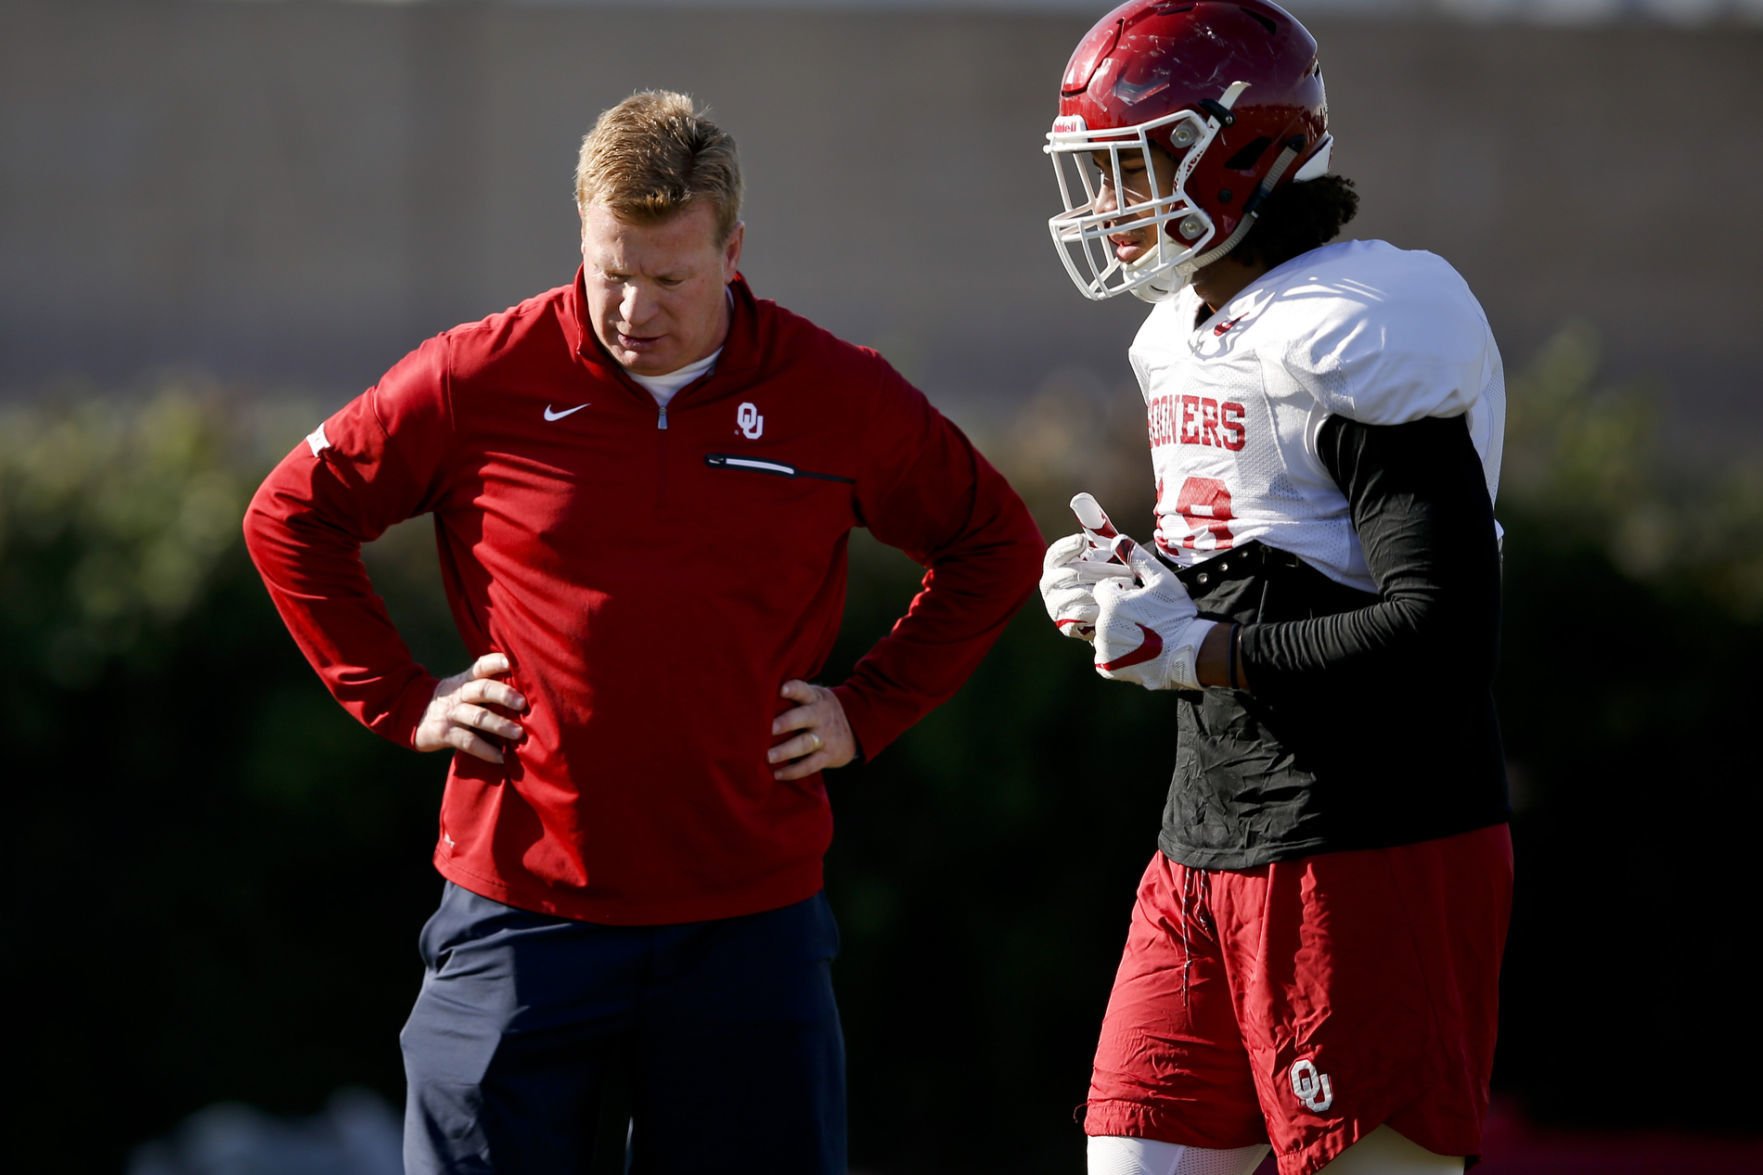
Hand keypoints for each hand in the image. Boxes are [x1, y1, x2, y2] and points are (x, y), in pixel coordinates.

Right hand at [414, 652, 527, 763]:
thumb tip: (525, 691)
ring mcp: (450, 714)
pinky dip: (485, 750)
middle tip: (523, 703)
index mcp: (465, 680)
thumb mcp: (464, 687)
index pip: (481, 666)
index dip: (496, 662)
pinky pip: (467, 742)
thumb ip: (486, 686)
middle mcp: (458, 694)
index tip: (513, 662)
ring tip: (518, 734)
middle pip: (482, 689)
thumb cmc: (452, 702)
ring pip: (477, 717)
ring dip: (499, 725)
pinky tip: (501, 758)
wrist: (412, 716)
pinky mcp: (443, 733)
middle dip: (503, 695)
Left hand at [769, 679, 855, 779]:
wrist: (854, 728)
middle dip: (787, 722)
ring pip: (805, 743)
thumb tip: (757, 699)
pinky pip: (810, 765)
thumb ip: (794, 697)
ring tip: (769, 756)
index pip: (804, 691)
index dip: (794, 689)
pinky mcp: (827, 756)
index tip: (782, 690)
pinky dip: (793, 771)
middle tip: (770, 728)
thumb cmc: (818, 710)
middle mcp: (820, 716)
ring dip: (786, 750)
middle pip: (804, 717)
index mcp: (814, 698)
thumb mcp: (814, 697)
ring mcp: (825, 736)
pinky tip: (777, 774)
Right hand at [1039, 492, 1134, 640]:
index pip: (1055, 554)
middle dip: (1100, 571)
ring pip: (1076, 596)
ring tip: (1124, 588)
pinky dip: (1098, 611)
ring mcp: (1055, 606)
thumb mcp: (1102, 547)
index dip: (1068, 547)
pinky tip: (1115, 605)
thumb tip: (1079, 498)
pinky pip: (1081, 617)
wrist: (1114, 607)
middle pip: (1071, 575)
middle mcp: (1050, 584)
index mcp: (1055, 564)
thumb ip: (1093, 525)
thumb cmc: (1106, 571)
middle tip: (1126, 571)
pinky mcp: (1065, 626)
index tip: (1084, 542)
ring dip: (1102, 591)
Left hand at [1092, 540, 1216, 689]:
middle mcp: (1103, 627)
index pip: (1103, 590)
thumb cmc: (1178, 614)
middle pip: (1102, 613)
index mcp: (1112, 604)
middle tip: (1143, 619)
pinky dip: (1116, 654)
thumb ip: (1138, 559)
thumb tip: (1117, 539)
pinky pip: (1104, 657)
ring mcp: (1105, 650)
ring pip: (1103, 635)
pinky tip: (1136, 651)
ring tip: (1142, 636)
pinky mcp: (1109, 668)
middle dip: (1117, 613)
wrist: (1190, 653)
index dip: (1120, 592)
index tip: (1136, 598)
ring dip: (1116, 633)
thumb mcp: (1163, 581)